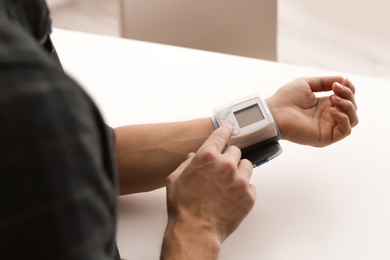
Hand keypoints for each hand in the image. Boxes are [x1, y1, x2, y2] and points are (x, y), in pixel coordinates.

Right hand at [161, 125, 255, 258]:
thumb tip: (193, 157)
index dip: (226, 129)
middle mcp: (226, 165)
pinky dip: (243, 189)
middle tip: (221, 170)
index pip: (221, 134)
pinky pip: (251, 185)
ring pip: (247, 165)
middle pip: (235, 151)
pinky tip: (231, 197)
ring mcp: (240, 180)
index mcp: (207, 156)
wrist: (195, 230)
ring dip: (238, 171)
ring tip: (228, 183)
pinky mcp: (249, 195)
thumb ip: (187, 163)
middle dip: (228, 157)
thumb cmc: (183, 206)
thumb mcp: (175, 179)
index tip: (230, 128)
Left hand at [267, 76, 357, 146]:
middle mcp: (328, 117)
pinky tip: (332, 110)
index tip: (343, 81)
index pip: (347, 98)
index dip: (349, 89)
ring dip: (348, 106)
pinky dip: (344, 118)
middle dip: (348, 95)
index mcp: (324, 105)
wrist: (275, 112)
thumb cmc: (286, 98)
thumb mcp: (307, 84)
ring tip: (335, 98)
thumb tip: (344, 79)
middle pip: (352, 108)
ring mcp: (328, 128)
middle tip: (336, 88)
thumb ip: (325, 81)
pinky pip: (345, 131)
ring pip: (353, 120)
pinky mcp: (326, 137)